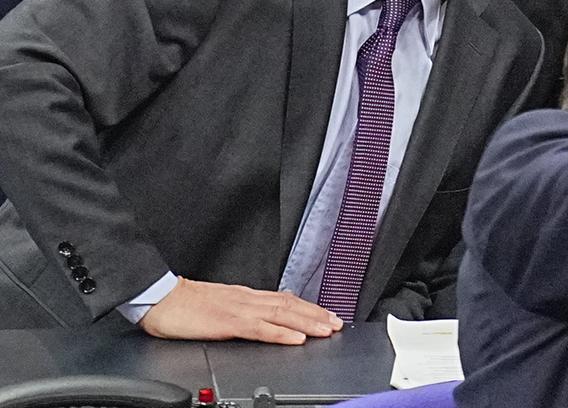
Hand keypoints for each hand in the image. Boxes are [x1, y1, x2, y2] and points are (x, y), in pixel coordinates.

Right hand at [138, 278, 342, 343]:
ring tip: (327, 330)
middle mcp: (248, 299)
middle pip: (291, 305)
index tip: (327, 314)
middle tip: (338, 323)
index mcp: (246, 296)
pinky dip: (281, 334)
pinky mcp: (228, 323)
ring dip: (308, 322)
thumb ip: (242, 308)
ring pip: (282, 315)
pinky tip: (296, 339)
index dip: (309, 307)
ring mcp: (240, 310)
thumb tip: (262, 314)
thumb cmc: (185, 303)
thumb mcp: (220, 303)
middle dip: (316, 314)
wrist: (160, 298)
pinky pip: (260, 329)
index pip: (285, 299)